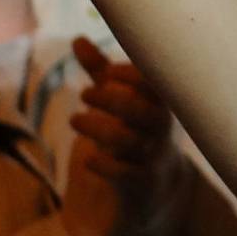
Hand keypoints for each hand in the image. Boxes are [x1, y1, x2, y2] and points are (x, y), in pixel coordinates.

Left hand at [56, 38, 187, 235]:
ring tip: (75, 120)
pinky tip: (89, 160)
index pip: (157, 85)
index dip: (134, 75)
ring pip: (128, 141)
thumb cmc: (129, 139)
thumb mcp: (116, 105)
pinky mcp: (139, 186)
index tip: (107, 72)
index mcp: (160, 107)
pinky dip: (103, 164)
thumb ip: (101, 74)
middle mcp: (161, 132)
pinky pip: (124, 175)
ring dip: (98, 128)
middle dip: (112, 100)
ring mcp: (152, 159)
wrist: (142, 196)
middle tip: (84, 95)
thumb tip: (78, 40)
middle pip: (143, 111)